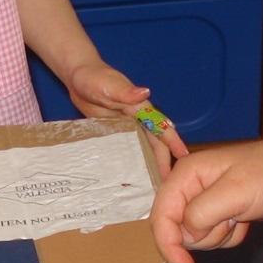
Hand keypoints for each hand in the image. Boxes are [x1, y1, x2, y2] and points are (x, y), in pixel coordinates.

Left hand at [66, 62, 189, 174]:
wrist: (78, 77)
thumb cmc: (94, 77)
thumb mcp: (109, 85)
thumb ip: (125, 91)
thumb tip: (144, 93)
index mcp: (140, 107)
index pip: (161, 126)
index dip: (173, 141)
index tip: (184, 156)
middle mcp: (138, 119)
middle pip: (155, 143)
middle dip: (163, 161)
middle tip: (168, 183)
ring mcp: (127, 127)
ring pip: (143, 148)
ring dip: (149, 165)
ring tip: (153, 185)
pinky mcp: (116, 132)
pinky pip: (127, 149)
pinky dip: (132, 162)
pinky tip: (131, 177)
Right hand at [151, 136, 262, 262]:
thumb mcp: (235, 192)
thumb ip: (201, 213)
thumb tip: (186, 235)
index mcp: (186, 174)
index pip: (161, 216)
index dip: (168, 244)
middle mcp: (191, 187)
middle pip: (178, 230)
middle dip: (205, 234)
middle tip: (232, 218)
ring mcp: (208, 201)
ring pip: (197, 238)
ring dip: (221, 235)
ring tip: (241, 215)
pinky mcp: (224, 213)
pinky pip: (216, 238)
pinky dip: (232, 235)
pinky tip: (246, 219)